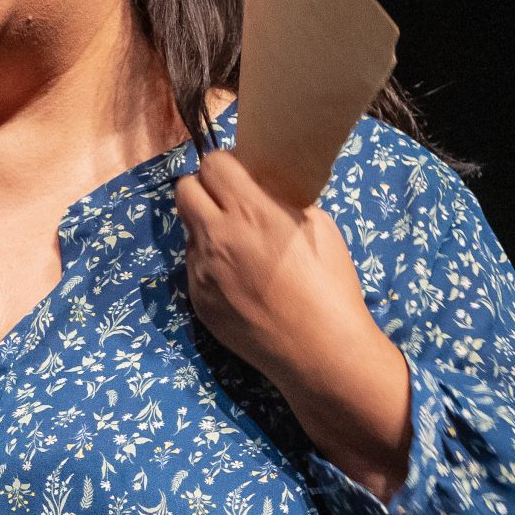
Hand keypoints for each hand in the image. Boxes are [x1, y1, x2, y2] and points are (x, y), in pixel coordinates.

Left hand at [173, 149, 413, 497]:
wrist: (320, 352)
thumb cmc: (331, 287)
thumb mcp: (318, 226)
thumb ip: (281, 200)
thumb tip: (260, 188)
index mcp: (251, 212)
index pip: (213, 163)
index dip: (227, 165)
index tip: (240, 176)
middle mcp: (217, 237)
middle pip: (184, 189)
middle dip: (205, 190)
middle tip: (229, 204)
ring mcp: (202, 271)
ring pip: (188, 230)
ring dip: (206, 228)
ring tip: (239, 248)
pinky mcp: (198, 300)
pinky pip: (194, 267)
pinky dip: (210, 264)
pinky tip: (240, 282)